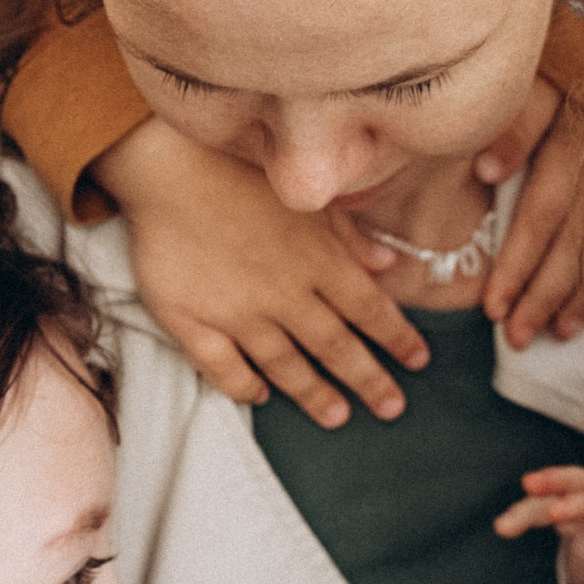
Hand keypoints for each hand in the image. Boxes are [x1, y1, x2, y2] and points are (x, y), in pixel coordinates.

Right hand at [92, 119, 425, 429]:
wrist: (166, 167)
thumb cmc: (239, 171)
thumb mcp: (305, 197)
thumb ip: (347, 235)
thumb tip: (387, 263)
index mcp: (316, 259)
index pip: (369, 308)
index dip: (396, 337)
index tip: (418, 360)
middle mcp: (284, 293)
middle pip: (335, 346)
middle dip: (368, 380)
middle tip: (391, 408)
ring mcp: (237, 313)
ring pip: (284, 365)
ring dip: (313, 393)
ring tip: (336, 416)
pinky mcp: (192, 323)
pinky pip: (223, 369)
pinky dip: (244, 387)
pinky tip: (260, 396)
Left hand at [479, 78, 583, 348]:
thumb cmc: (565, 44)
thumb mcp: (533, 70)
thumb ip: (511, 121)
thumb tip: (488, 173)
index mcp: (577, 133)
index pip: (547, 209)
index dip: (520, 259)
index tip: (492, 305)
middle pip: (572, 237)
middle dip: (540, 291)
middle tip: (512, 335)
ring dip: (570, 296)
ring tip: (546, 335)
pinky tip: (582, 319)